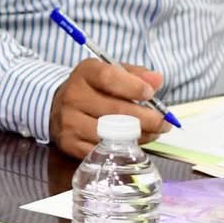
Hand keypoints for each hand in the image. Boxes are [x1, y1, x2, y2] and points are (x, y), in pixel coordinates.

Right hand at [48, 59, 166, 158]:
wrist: (59, 107)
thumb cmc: (94, 89)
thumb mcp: (112, 73)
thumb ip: (136, 74)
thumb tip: (157, 80)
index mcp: (84, 74)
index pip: (109, 77)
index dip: (134, 87)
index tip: (151, 94)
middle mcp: (72, 96)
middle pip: (115, 110)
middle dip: (148, 118)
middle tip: (164, 122)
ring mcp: (69, 121)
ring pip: (112, 133)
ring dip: (140, 135)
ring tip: (153, 133)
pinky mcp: (70, 143)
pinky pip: (103, 149)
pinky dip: (124, 148)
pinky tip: (134, 142)